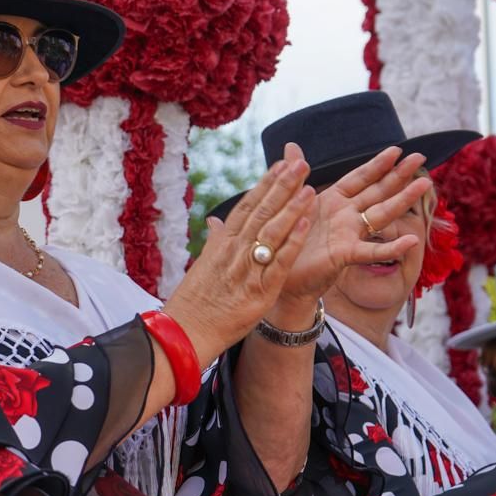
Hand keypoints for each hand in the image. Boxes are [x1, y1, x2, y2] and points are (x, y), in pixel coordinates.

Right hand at [163, 157, 314, 366]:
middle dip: (282, 186)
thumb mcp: (203, 265)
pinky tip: (306, 223)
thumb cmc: (194, 301)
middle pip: (262, 211)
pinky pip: (279, 261)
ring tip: (309, 187)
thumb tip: (215, 222)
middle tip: (300, 163)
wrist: (186, 332)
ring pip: (272, 231)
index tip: (281, 164)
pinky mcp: (260, 290)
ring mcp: (247, 269)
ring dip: (292, 208)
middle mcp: (234, 250)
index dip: (266, 184)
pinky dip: (293, 241)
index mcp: (222, 243)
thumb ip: (214, 241)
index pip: (247, 206)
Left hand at [275, 143, 430, 307]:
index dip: (377, 164)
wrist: (280, 273)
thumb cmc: (288, 239)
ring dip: (403, 199)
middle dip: (398, 175)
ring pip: (381, 214)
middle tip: (420, 157)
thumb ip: (295, 174)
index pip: (359, 178)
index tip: (396, 150)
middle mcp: (346, 216)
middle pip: (377, 191)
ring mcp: (348, 235)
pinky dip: (392, 248)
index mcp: (333, 201)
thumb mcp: (290, 202)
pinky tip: (410, 242)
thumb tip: (291, 145)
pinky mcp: (344, 255)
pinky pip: (371, 252)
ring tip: (425, 184)